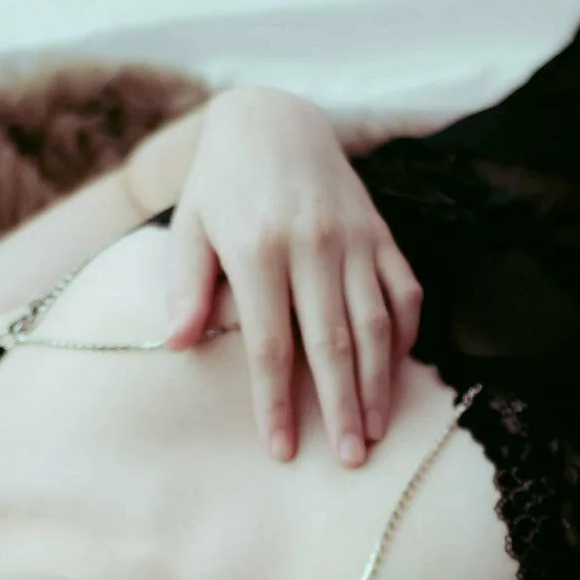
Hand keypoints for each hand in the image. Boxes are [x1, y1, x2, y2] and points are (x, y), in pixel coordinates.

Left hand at [164, 86, 422, 466]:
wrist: (273, 119)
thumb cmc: (221, 186)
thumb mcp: (189, 227)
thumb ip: (184, 286)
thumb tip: (176, 345)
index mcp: (259, 251)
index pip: (272, 346)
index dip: (278, 403)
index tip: (283, 450)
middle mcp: (313, 246)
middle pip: (332, 344)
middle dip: (341, 408)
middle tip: (349, 460)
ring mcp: (354, 238)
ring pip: (375, 323)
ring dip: (378, 384)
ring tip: (376, 432)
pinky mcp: (381, 231)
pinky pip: (403, 291)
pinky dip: (404, 336)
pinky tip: (396, 375)